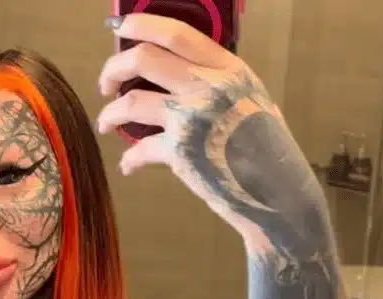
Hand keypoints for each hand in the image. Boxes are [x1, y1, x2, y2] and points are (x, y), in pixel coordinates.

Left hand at [96, 14, 327, 251]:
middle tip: (107, 86)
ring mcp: (192, 117)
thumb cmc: (264, 146)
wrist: (276, 190)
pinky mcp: (181, 151)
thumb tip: (175, 70)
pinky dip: (129, 160)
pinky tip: (128, 166)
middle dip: (113, 69)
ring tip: (106, 124)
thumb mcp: (249, 97)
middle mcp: (208, 85)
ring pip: (131, 101)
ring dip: (110, 114)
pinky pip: (139, 149)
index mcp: (226, 68)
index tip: (121, 27)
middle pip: (143, 58)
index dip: (141, 24)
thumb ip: (216, 80)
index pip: (176, 33)